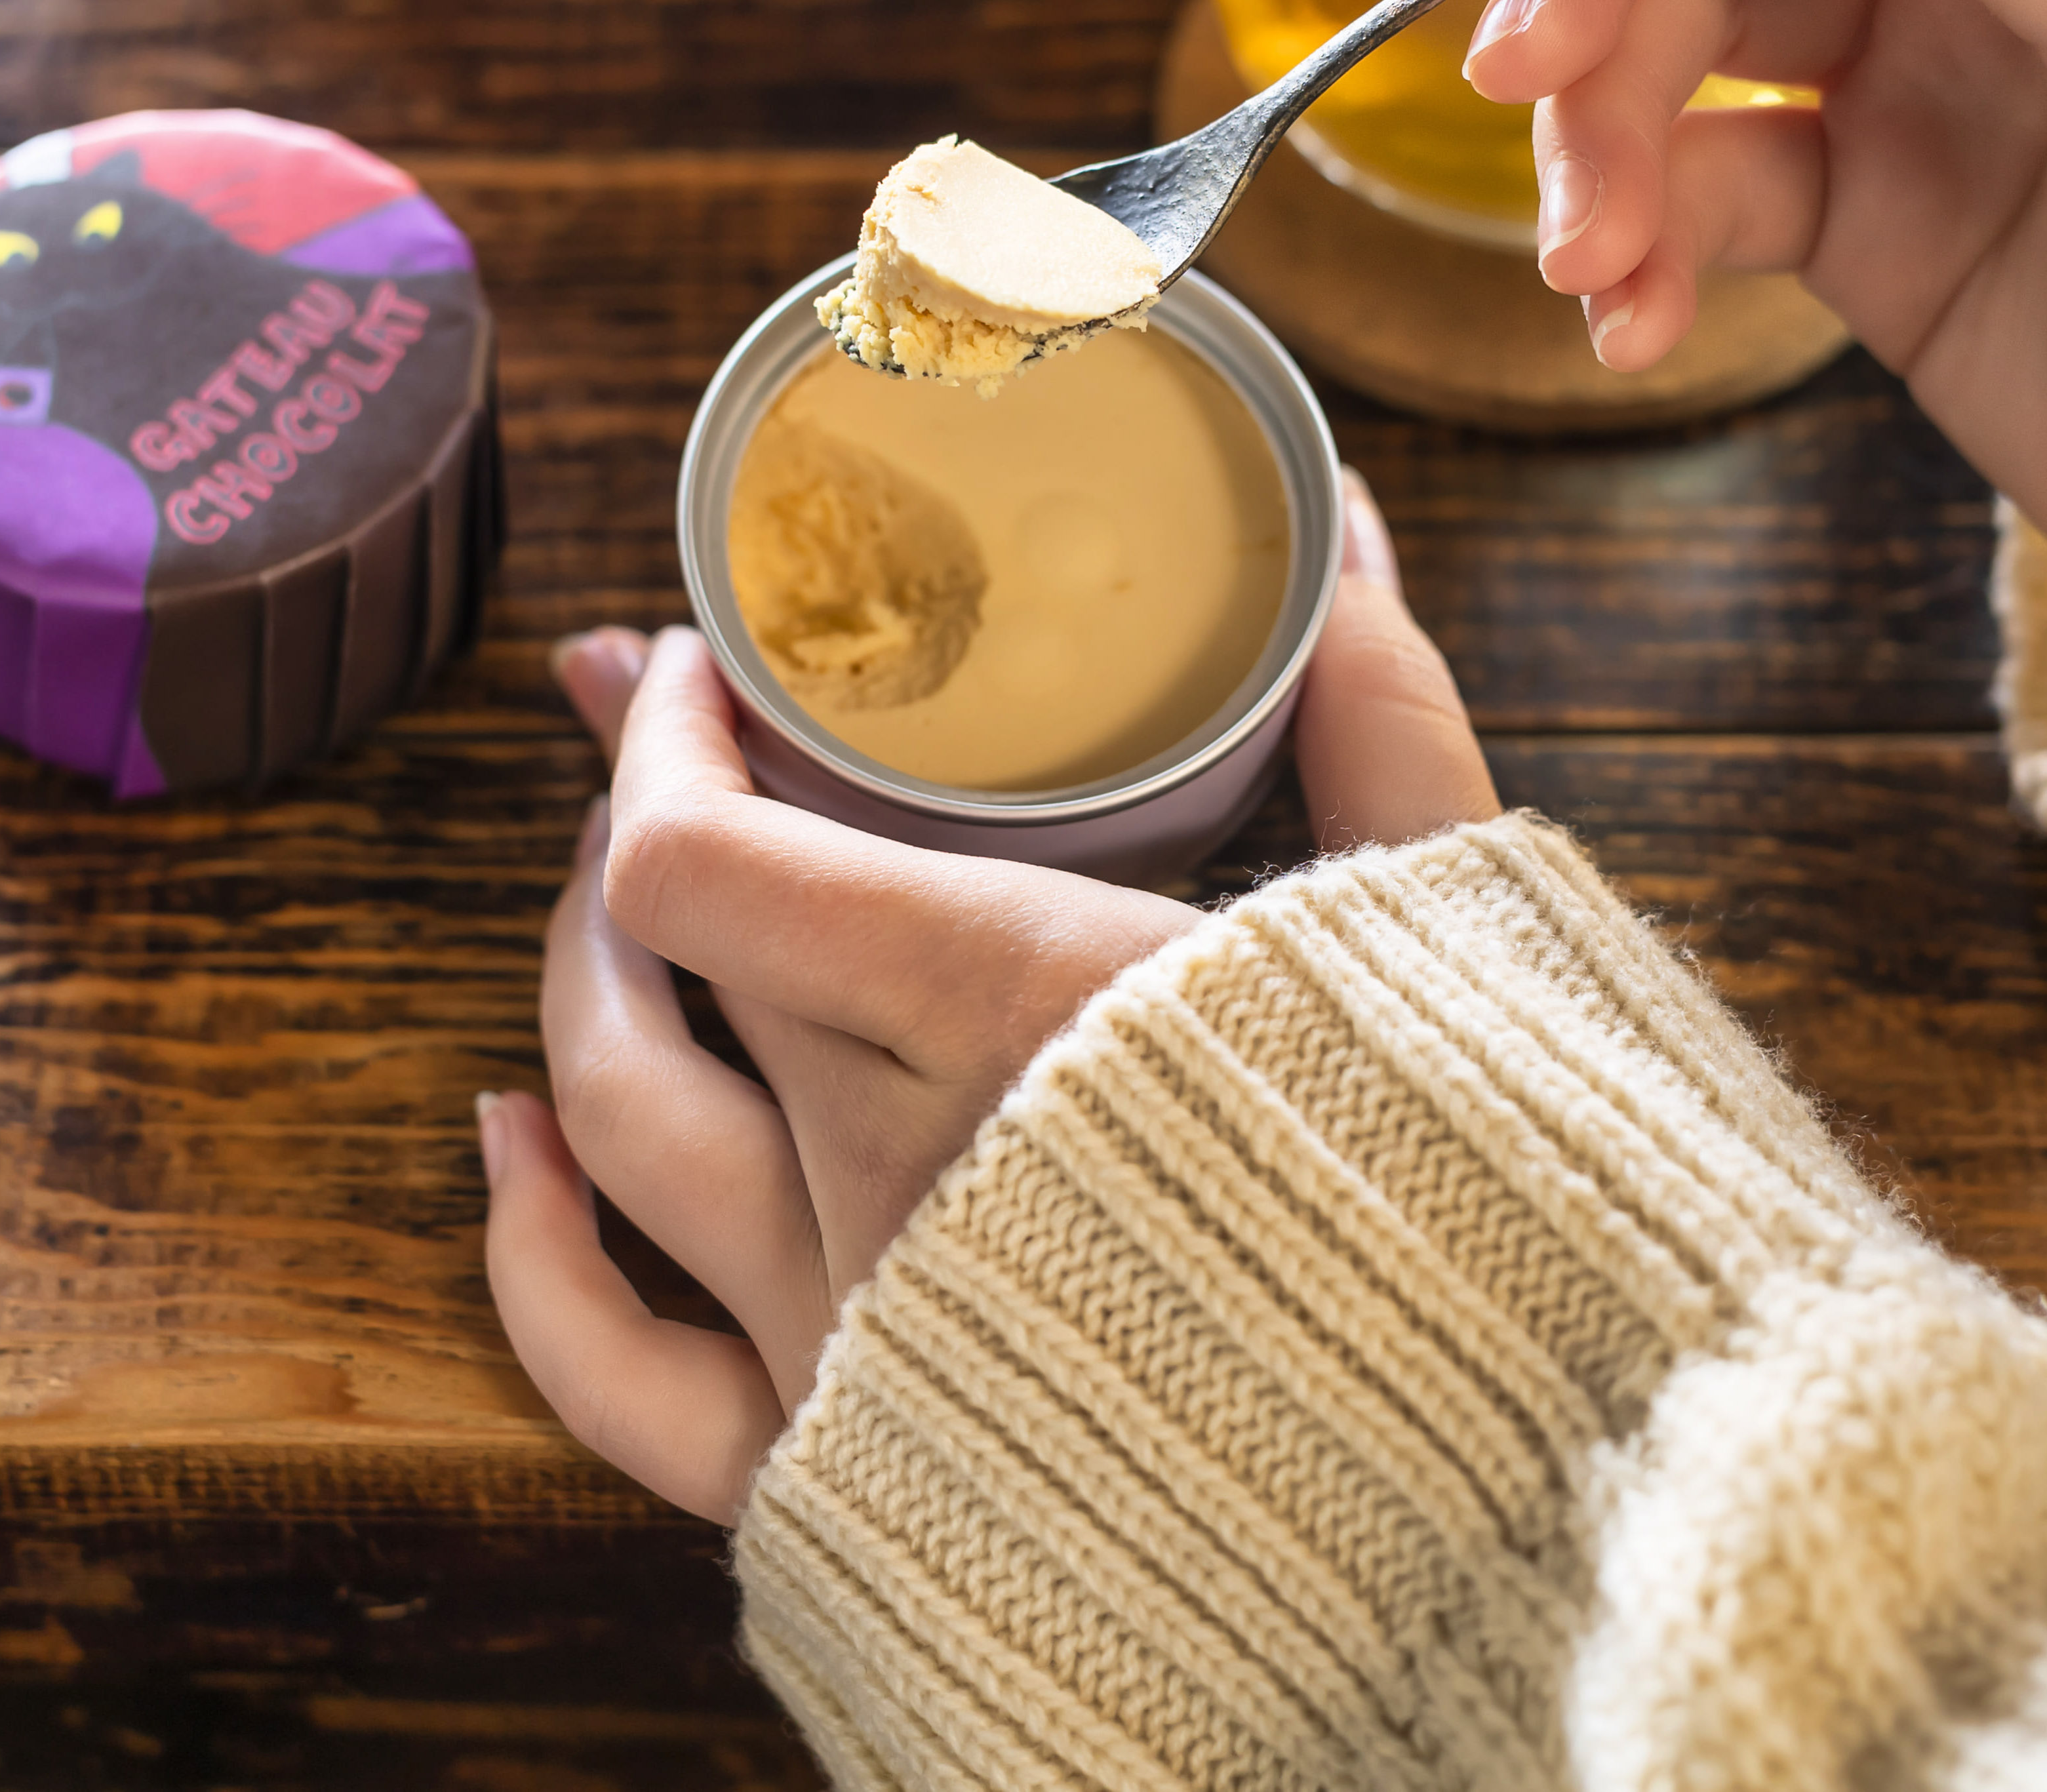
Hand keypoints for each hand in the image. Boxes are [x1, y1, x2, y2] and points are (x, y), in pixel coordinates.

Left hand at [478, 468, 1496, 1522]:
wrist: (1535, 1512)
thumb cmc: (1495, 1205)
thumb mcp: (1445, 931)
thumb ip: (1379, 720)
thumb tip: (1347, 534)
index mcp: (1014, 1010)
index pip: (703, 855)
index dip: (668, 737)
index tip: (706, 664)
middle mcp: (892, 1165)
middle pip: (661, 949)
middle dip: (638, 802)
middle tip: (672, 726)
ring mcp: (852, 1326)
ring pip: (615, 1119)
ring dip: (578, 977)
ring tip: (597, 890)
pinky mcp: (848, 1459)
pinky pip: (615, 1380)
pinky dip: (534, 1255)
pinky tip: (511, 1140)